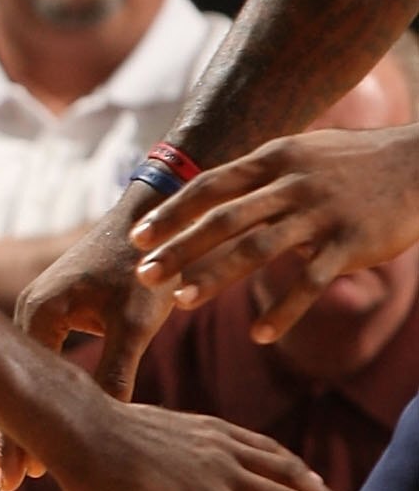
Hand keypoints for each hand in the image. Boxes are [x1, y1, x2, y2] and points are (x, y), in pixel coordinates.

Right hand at [0, 196, 176, 488]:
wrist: (155, 217)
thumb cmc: (147, 265)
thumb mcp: (136, 321)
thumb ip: (117, 370)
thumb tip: (108, 425)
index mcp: (42, 313)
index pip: (20, 385)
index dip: (16, 431)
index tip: (17, 473)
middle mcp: (30, 314)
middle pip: (7, 386)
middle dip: (5, 436)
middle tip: (5, 485)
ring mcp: (39, 315)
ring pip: (18, 379)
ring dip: (13, 421)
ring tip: (9, 470)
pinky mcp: (55, 318)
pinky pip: (35, 367)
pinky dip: (32, 400)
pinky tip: (33, 429)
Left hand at [129, 124, 418, 343]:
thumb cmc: (353, 163)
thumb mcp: (301, 154)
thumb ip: (257, 175)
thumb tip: (207, 194)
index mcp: (274, 159)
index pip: (211, 185)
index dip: (171, 212)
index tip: (137, 238)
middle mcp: (292, 183)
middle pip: (224, 218)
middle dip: (179, 248)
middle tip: (142, 276)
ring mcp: (322, 213)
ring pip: (258, 248)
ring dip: (215, 276)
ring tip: (180, 303)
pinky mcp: (351, 243)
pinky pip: (311, 281)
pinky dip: (284, 311)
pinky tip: (260, 335)